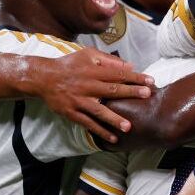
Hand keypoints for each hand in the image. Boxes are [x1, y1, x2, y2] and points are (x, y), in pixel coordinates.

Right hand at [30, 48, 154, 143]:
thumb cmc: (69, 65)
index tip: (151, 81)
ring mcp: (79, 101)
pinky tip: (113, 138)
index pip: (118, 74)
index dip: (135, 77)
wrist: (44, 78)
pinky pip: (88, 123)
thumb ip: (109, 61)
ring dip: (114, 119)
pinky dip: (100, 131)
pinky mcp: (72, 113)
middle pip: (112, 90)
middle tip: (147, 96)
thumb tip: (130, 66)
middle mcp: (87, 86)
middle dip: (130, 93)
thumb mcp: (88, 55)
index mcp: (93, 71)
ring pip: (99, 111)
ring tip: (128, 127)